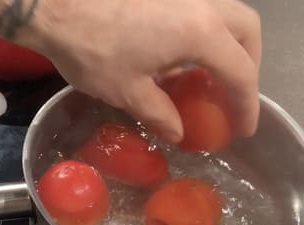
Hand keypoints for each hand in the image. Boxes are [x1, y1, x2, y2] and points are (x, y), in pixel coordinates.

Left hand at [28, 0, 261, 141]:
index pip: (240, 73)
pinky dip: (208, 31)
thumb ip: (160, 114)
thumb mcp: (128, 92)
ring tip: (213, 74)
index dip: (247, 105)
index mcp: (200, 32)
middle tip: (233, 93)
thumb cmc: (92, 49)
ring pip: (228, 13)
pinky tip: (186, 53)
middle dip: (248, 65)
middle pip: (247, 31)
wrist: (54, 4)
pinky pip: (203, 8)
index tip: (244, 129)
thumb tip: (178, 133)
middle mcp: (203, 3)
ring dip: (230, 44)